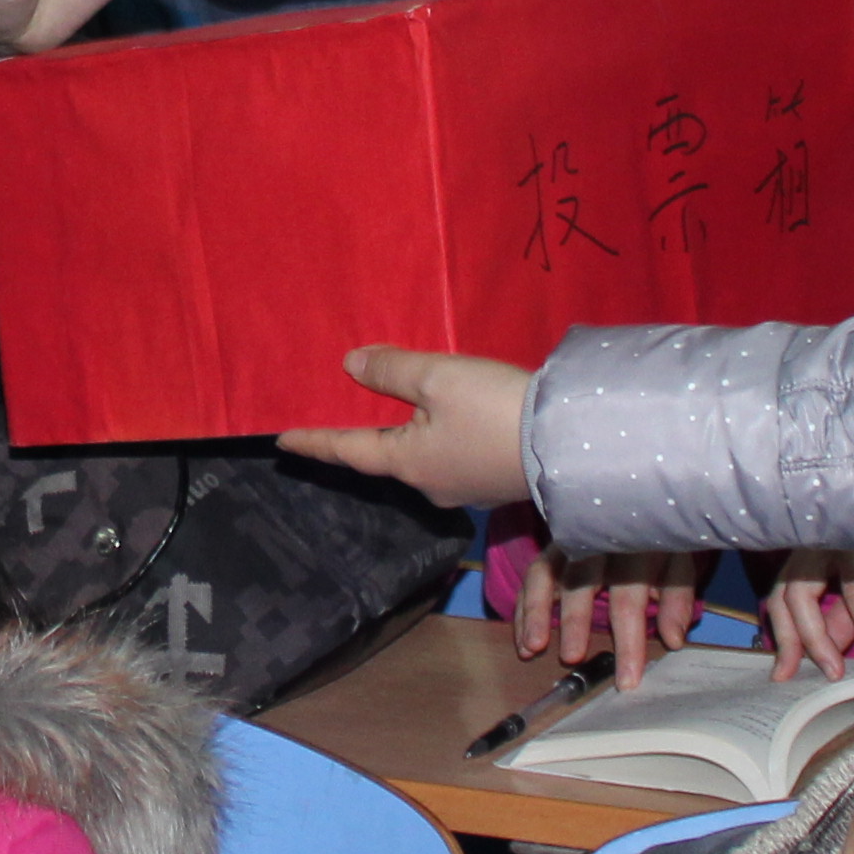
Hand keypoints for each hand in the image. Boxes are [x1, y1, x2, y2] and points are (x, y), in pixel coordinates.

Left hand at [280, 345, 532, 507]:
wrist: (571, 444)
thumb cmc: (495, 410)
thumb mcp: (437, 378)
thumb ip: (392, 371)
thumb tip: (350, 366)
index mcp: (407, 462)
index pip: (347, 450)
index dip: (314, 442)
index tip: (282, 441)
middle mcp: (430, 483)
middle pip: (387, 456)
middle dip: (368, 437)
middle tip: (344, 415)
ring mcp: (466, 487)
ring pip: (424, 456)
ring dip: (411, 433)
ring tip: (405, 408)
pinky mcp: (496, 481)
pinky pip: (455, 455)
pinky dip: (443, 435)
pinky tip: (456, 420)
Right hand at [519, 548, 708, 685]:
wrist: (638, 492)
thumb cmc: (661, 534)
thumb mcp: (679, 560)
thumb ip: (677, 599)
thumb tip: (673, 641)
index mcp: (634, 546)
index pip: (630, 597)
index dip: (628, 640)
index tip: (626, 680)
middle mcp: (596, 540)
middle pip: (582, 581)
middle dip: (576, 621)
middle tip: (571, 658)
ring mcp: (569, 540)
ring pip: (546, 573)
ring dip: (536, 611)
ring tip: (532, 647)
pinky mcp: (551, 546)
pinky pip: (533, 575)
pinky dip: (524, 608)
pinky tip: (523, 639)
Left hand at [761, 546, 853, 678]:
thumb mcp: (850, 584)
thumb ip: (836, 620)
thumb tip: (823, 665)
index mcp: (805, 555)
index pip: (781, 598)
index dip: (785, 639)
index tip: (786, 676)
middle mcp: (823, 544)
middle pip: (801, 594)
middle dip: (815, 640)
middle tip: (836, 676)